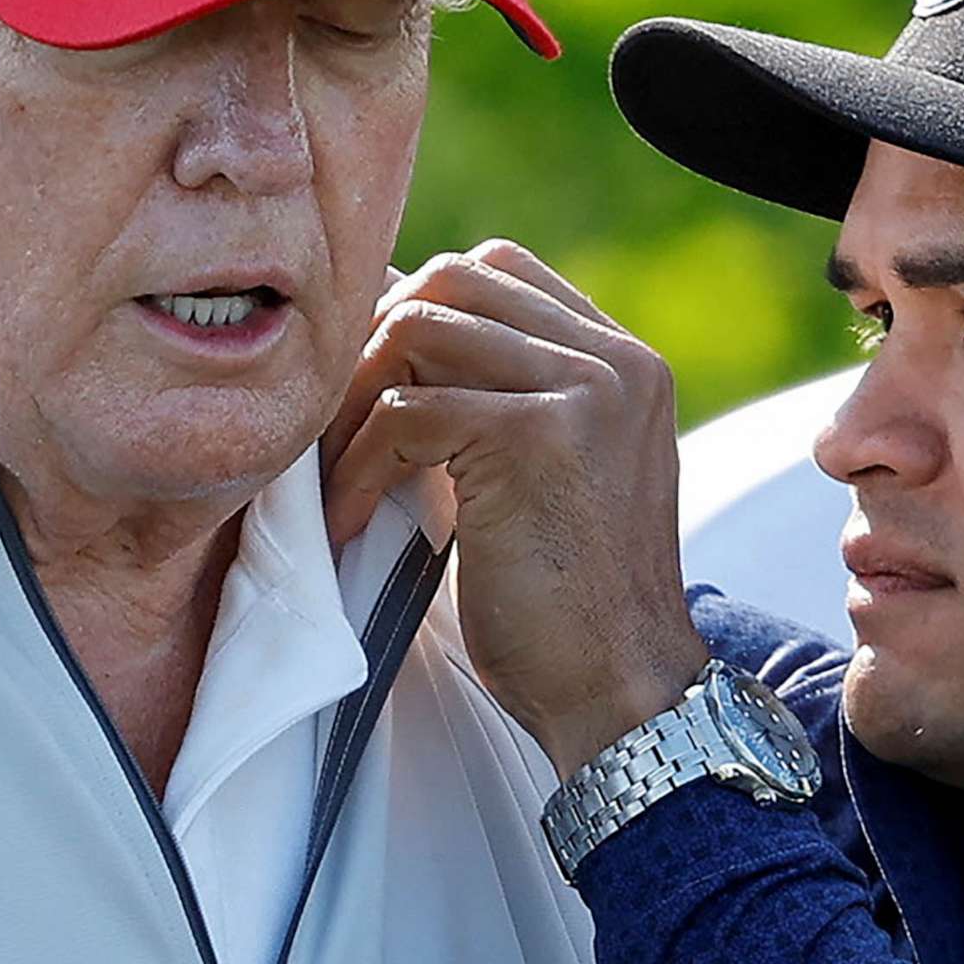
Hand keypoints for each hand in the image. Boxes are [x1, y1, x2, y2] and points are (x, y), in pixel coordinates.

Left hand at [322, 240, 707, 774]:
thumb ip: (500, 400)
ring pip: (418, 330)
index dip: (417, 310)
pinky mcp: (534, 436)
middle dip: (376, 340)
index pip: (499, 271)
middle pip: (455, 278)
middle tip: (340, 425)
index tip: (370, 388)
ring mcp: (583, 390)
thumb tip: (388, 337)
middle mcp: (615, 360)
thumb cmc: (567, 603)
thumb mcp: (547, 474)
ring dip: (355, 402)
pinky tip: (351, 523)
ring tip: (339, 475)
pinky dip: (357, 467)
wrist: (622, 692)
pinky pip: (403, 413)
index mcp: (624, 362)